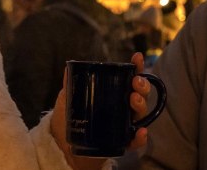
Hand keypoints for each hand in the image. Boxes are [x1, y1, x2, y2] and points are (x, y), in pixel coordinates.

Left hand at [49, 53, 152, 169]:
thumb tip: (69, 67)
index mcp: (114, 92)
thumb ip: (71, 85)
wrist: (64, 148)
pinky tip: (139, 132)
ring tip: (133, 99)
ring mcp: (124, 124)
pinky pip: (136, 140)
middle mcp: (123, 107)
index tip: (137, 58)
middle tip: (135, 82)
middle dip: (142, 86)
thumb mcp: (68, 101)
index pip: (129, 77)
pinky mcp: (123, 143)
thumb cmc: (70, 120)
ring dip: (141, 105)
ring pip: (141, 114)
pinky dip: (140, 137)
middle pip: (140, 94)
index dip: (137, 67)